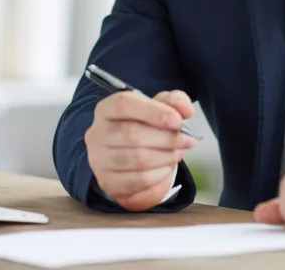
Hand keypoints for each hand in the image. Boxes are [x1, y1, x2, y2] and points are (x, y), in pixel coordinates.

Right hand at [85, 90, 196, 210]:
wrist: (128, 158)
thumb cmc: (143, 127)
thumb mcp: (159, 107)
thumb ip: (174, 102)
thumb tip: (185, 110)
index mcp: (106, 109)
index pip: (123, 104)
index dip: (153, 111)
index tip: (177, 120)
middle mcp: (97, 133)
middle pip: (133, 134)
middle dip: (167, 138)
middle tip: (187, 139)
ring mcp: (99, 160)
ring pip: (138, 159)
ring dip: (167, 156)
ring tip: (179, 152)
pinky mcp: (108, 182)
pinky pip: (139, 180)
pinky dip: (160, 174)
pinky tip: (167, 166)